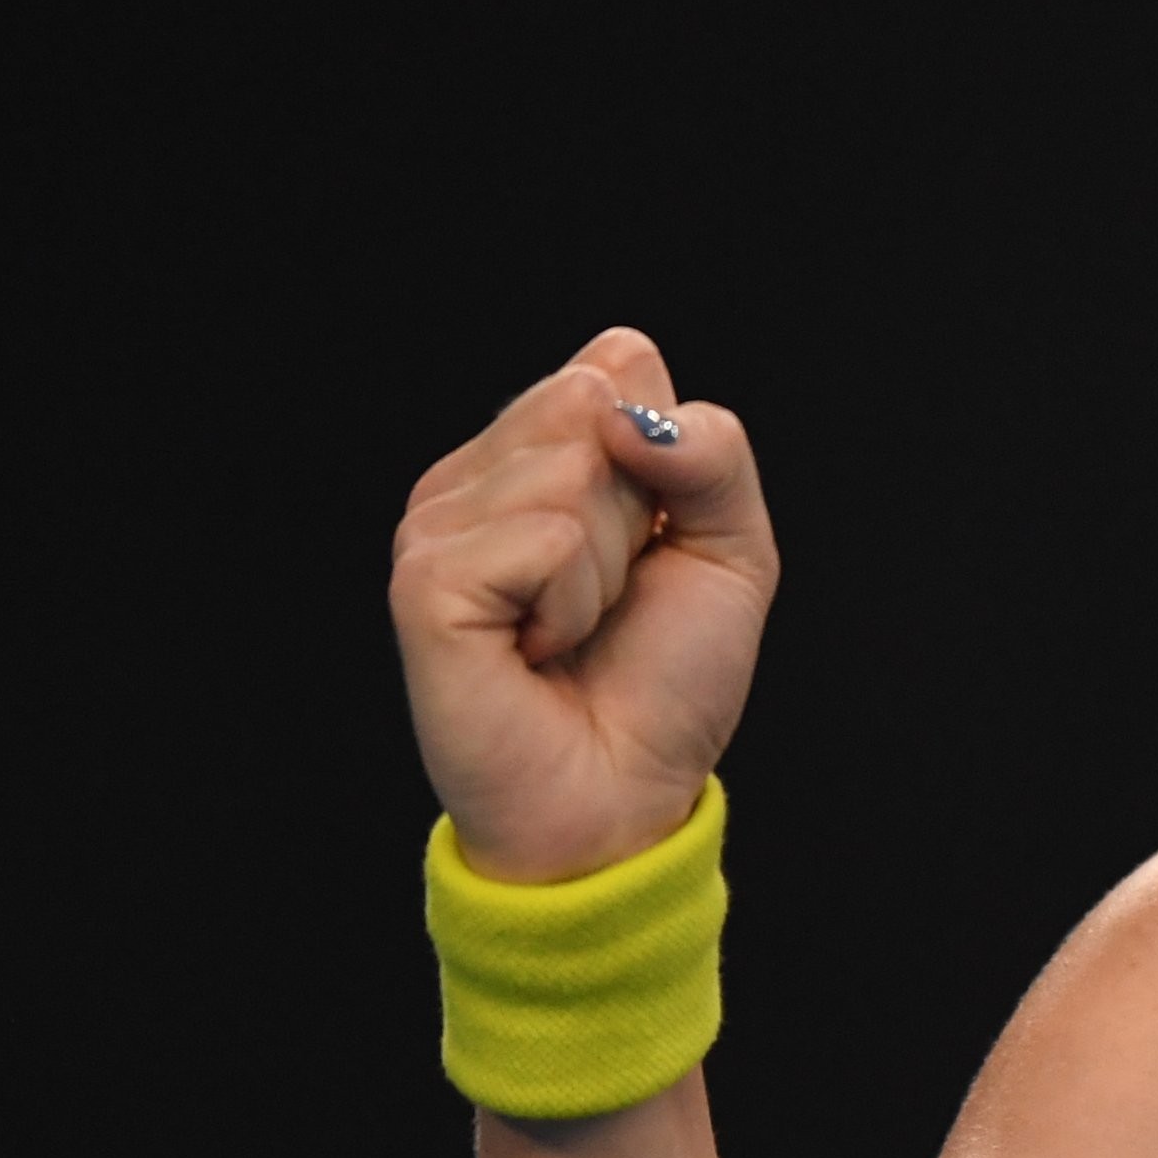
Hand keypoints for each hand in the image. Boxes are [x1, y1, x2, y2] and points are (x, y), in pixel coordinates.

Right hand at [391, 327, 777, 881]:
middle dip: (637, 510)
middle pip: (593, 402)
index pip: (620, 360)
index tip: (651, 541)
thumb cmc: (665, 684)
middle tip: (611, 596)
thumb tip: (628, 410)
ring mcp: (437, 524)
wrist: (625, 797)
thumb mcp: (732, 548)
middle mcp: (476, 475)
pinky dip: (572, 602)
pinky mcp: (424, 582)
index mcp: (538, 451)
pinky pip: (542, 537)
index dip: (671, 453)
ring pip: (569, 470)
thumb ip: (712, 450)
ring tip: (571, 630)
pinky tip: (538, 650)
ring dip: (605, 568)